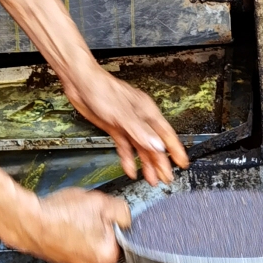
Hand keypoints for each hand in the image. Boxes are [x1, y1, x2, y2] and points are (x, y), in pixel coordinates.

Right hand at [17, 188, 130, 262]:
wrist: (28, 221)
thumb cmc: (59, 214)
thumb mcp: (100, 203)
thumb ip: (121, 211)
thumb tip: (126, 218)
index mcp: (107, 256)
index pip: (120, 235)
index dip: (110, 219)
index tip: (100, 213)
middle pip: (104, 240)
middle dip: (97, 225)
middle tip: (84, 213)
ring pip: (88, 242)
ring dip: (83, 229)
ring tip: (70, 217)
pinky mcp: (62, 260)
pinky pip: (73, 244)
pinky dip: (70, 234)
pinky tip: (61, 222)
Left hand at [59, 61, 188, 182]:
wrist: (80, 83)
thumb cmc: (102, 89)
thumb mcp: (122, 114)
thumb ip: (140, 132)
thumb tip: (158, 146)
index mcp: (146, 112)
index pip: (166, 135)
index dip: (175, 150)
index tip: (182, 163)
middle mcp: (139, 119)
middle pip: (154, 144)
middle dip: (161, 162)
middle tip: (167, 178)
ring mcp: (127, 124)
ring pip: (141, 147)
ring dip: (147, 163)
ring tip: (152, 179)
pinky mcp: (115, 128)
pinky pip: (125, 146)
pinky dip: (128, 159)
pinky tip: (130, 169)